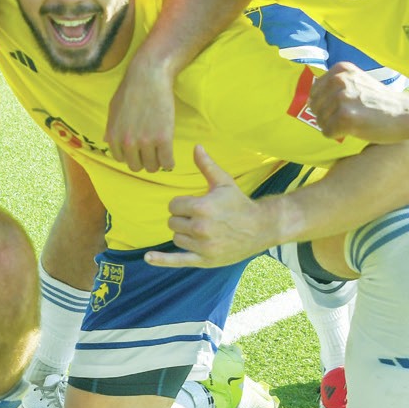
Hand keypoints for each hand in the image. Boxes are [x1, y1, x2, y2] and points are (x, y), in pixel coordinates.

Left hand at [105, 53, 177, 174]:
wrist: (149, 76)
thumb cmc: (131, 89)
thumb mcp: (113, 109)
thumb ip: (111, 128)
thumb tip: (107, 141)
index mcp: (114, 137)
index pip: (121, 159)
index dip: (131, 155)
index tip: (139, 150)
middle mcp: (128, 143)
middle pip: (136, 167)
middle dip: (143, 161)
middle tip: (151, 152)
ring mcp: (146, 142)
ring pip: (152, 167)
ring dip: (157, 162)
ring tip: (161, 153)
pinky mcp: (163, 139)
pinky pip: (167, 162)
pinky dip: (169, 163)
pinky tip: (170, 156)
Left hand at [145, 145, 277, 269]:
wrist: (261, 228)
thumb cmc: (239, 203)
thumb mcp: (223, 182)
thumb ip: (206, 166)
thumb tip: (196, 146)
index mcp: (202, 207)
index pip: (173, 206)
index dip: (182, 204)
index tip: (195, 205)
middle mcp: (201, 228)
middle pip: (172, 222)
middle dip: (182, 218)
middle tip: (201, 218)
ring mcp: (203, 246)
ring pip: (176, 238)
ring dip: (184, 234)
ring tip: (203, 230)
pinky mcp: (205, 260)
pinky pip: (177, 261)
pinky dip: (161, 260)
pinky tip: (148, 258)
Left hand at [308, 66, 408, 143]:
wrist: (404, 113)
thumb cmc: (379, 101)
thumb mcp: (357, 81)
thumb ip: (335, 85)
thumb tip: (308, 99)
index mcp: (340, 70)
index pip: (314, 91)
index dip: (325, 104)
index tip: (343, 107)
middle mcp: (339, 80)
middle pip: (315, 106)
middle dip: (327, 116)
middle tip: (348, 118)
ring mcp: (342, 98)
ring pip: (320, 121)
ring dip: (333, 127)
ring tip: (352, 123)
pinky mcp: (345, 117)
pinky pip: (327, 132)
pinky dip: (337, 135)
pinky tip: (353, 130)